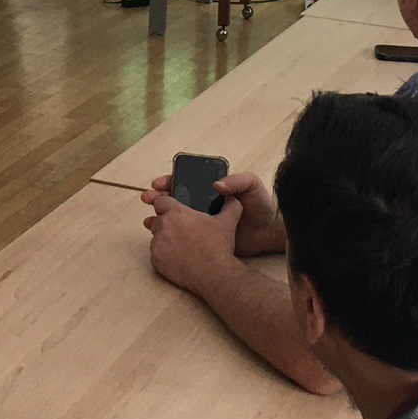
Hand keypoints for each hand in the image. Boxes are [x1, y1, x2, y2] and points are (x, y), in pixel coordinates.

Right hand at [143, 170, 283, 256]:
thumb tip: (216, 185)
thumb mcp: (251, 186)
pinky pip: (184, 235)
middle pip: (176, 198)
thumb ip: (236, 181)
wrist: (270, 232)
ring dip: (159, 217)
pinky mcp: (206, 237)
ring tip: (148, 220)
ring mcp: (204, 221)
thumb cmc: (261, 204)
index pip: (186, 181)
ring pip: (176, 217)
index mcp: (212, 188)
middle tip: (147, 199)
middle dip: (158, 197)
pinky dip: (170, 235)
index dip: (169, 181)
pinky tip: (159, 237)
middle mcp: (205, 203)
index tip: (158, 184)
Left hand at [143, 190, 244, 292]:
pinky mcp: (156, 261)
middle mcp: (162, 226)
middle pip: (156, 220)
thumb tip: (233, 198)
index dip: (166, 205)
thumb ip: (230, 205)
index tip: (173, 211)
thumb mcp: (228, 222)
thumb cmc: (218, 246)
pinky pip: (156, 255)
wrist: (214, 274)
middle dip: (165, 224)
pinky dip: (164, 256)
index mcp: (176, 212)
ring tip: (181, 247)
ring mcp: (157, 244)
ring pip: (156, 238)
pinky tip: (178, 259)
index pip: (160, 201)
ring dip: (164, 240)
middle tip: (181, 232)